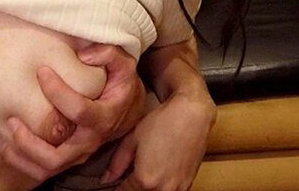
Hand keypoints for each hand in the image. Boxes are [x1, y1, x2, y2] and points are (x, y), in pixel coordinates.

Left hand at [1, 43, 145, 179]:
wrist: (128, 109)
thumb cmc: (120, 83)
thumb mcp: (123, 64)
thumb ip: (108, 53)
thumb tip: (83, 55)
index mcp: (103, 117)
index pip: (79, 110)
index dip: (58, 92)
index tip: (41, 71)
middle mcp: (89, 140)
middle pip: (57, 155)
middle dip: (30, 141)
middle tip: (12, 119)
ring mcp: (78, 153)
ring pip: (48, 167)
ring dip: (23, 156)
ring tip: (5, 137)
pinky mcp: (68, 157)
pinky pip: (44, 170)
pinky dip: (23, 163)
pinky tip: (6, 147)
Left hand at [101, 89, 215, 189]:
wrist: (191, 116)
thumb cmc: (161, 124)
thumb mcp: (131, 140)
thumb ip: (117, 163)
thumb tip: (107, 178)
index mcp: (145, 180)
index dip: (115, 189)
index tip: (112, 184)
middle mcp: (163, 189)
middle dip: (131, 187)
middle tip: (126, 176)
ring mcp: (178, 189)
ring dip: (146, 189)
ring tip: (141, 173)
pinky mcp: (188, 184)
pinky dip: (160, 187)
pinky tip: (156, 173)